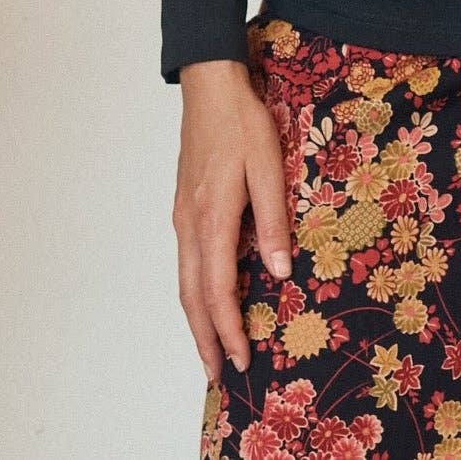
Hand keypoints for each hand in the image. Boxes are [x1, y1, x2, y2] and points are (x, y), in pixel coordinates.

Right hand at [172, 59, 293, 380]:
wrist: (209, 86)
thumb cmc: (243, 122)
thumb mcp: (268, 166)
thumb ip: (272, 220)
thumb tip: (278, 272)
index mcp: (213, 218)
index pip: (218, 290)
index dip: (229, 329)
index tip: (242, 359)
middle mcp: (191, 224)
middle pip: (193, 296)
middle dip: (206, 338)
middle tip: (220, 374)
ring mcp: (183, 216)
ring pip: (186, 281)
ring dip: (197, 319)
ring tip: (211, 347)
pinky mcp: (184, 206)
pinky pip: (187, 261)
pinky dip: (195, 290)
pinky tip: (208, 296)